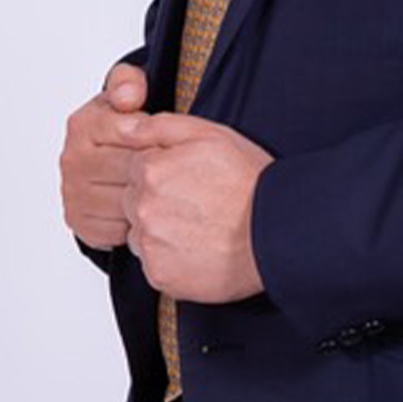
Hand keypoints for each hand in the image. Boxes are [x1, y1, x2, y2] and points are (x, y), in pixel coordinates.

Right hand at [59, 62, 149, 250]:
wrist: (113, 158)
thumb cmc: (127, 124)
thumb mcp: (130, 92)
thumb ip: (129, 82)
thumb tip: (129, 96)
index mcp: (83, 124)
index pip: (132, 134)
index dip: (157, 138)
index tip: (166, 140)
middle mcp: (71, 160)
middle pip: (131, 170)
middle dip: (159, 170)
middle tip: (177, 169)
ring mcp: (73, 193)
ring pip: (127, 202)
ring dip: (152, 199)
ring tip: (167, 188)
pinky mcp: (80, 223)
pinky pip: (120, 229)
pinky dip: (140, 223)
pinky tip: (152, 209)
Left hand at [121, 113, 272, 302]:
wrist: (275, 231)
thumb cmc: (249, 182)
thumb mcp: (210, 135)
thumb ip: (161, 126)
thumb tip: (127, 129)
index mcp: (151, 170)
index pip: (137, 168)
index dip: (164, 172)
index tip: (189, 180)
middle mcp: (143, 207)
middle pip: (133, 201)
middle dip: (157, 200)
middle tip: (197, 204)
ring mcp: (150, 243)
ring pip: (141, 233)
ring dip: (160, 231)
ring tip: (198, 228)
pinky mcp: (159, 274)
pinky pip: (153, 263)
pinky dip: (170, 259)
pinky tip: (198, 249)